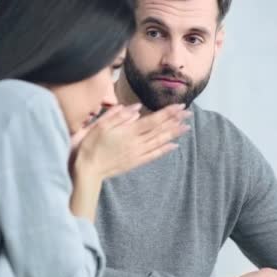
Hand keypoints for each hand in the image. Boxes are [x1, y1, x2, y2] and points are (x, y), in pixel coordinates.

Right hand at [72, 103, 190, 179]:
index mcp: (128, 132)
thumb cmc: (90, 145)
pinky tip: (174, 146)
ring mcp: (137, 154)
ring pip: (159, 142)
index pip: (153, 120)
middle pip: (160, 130)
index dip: (168, 112)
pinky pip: (153, 155)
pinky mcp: (135, 162)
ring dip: (174, 134)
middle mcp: (136, 143)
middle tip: (189, 114)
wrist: (87, 170)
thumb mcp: (100, 126)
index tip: (180, 106)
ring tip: (186, 128)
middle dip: (175, 121)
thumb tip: (136, 108)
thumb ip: (118, 116)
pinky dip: (164, 150)